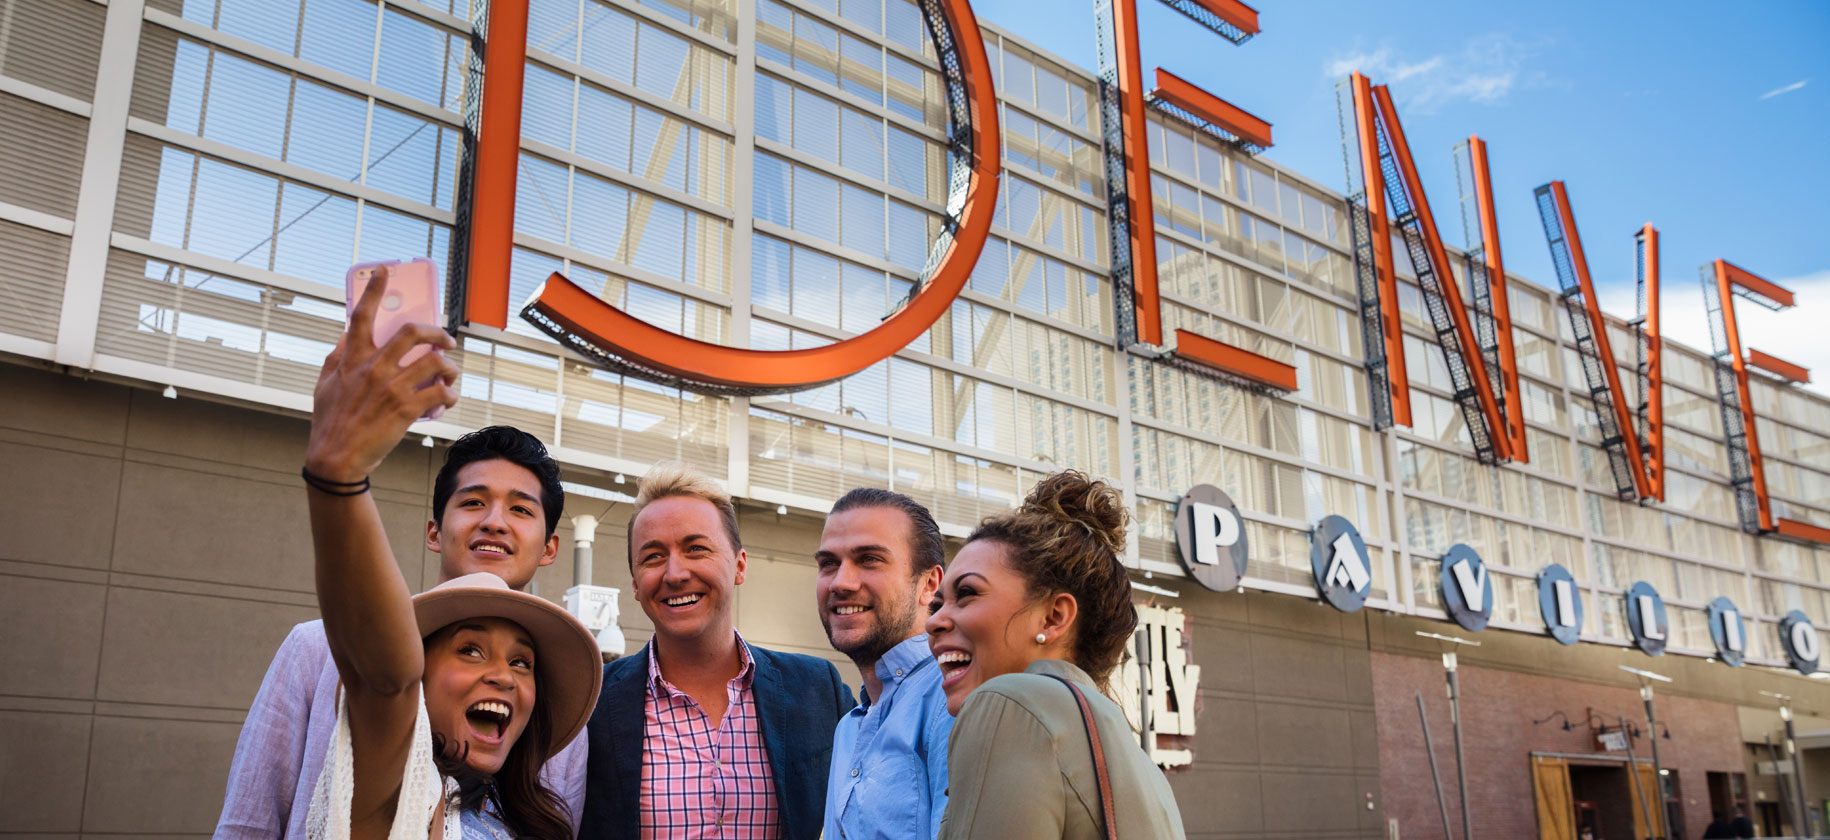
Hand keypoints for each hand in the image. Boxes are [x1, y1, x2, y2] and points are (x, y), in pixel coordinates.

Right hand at [305, 266, 458, 482]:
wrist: (336, 458)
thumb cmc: (329, 423)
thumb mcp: (324, 385)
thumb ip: (336, 357)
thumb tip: (345, 335)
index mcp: (351, 359)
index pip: (362, 315)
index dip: (374, 289)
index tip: (386, 270)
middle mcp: (373, 368)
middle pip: (413, 332)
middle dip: (437, 332)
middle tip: (447, 340)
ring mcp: (390, 387)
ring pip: (435, 362)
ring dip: (450, 367)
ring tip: (451, 374)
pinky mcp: (405, 408)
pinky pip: (440, 392)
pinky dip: (450, 394)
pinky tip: (448, 399)